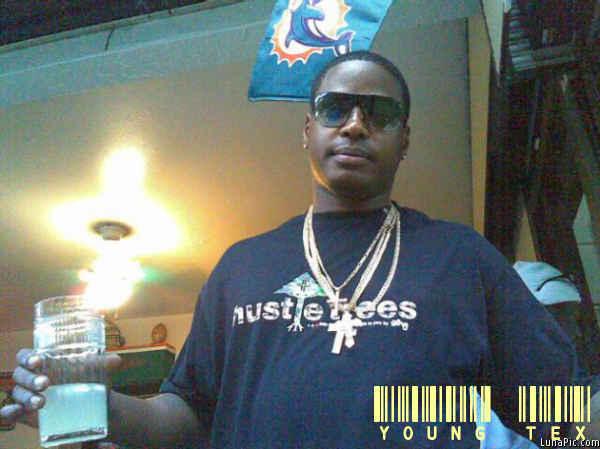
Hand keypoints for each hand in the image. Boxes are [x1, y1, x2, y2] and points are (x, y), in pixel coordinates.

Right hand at [0, 348, 121, 428]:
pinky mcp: (25, 412)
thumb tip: (116, 360)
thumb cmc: (87, 380)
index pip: (26, 355)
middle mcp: (31, 376)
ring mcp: (26, 395)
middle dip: (30, 378)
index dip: (28, 357)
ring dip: (26, 397)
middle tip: (46, 383)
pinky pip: (10, 412)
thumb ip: (103, 364)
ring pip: (18, 393)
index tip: (39, 360)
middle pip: (20, 374)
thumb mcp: (95, 371)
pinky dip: (9, 412)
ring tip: (41, 402)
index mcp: (42, 361)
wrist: (92, 405)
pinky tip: (16, 412)